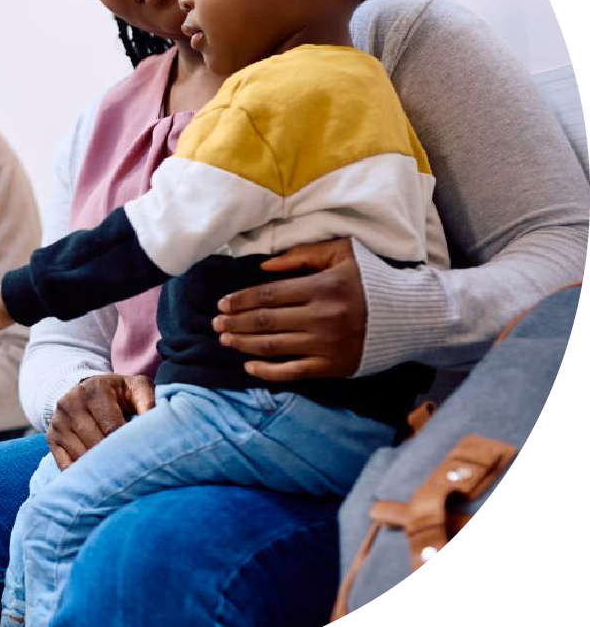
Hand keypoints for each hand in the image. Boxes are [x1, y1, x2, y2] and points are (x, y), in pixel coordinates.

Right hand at [47, 374, 154, 468]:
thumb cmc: (118, 393)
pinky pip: (65, 465)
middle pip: (94, 443)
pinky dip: (81, 474)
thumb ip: (149, 402)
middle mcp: (70, 403)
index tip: (140, 457)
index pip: (112, 427)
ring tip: (116, 476)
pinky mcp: (51, 437)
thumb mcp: (137, 388)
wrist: (85, 389)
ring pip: (80, 456)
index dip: (127, 445)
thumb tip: (157, 427)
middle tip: (131, 471)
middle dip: (114, 459)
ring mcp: (58, 421)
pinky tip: (96, 477)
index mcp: (94, 389)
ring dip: (98, 469)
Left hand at [213, 238, 365, 381]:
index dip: (240, 300)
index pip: (268, 295)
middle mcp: (321, 317)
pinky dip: (267, 372)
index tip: (222, 303)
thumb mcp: (342, 253)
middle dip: (235, 322)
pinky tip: (248, 367)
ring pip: (272, 346)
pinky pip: (293, 372)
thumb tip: (262, 267)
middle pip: (265, 321)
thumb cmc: (373, 280)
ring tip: (224, 339)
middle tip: (215, 322)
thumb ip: (301, 255)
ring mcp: (326, 345)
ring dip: (242, 343)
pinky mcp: (333, 367)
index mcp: (322, 287)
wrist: (412, 316)